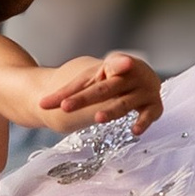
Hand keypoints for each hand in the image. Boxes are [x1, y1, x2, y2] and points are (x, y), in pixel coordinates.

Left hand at [36, 50, 163, 139]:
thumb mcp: (89, 80)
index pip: (91, 78)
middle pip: (104, 89)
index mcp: (113, 65)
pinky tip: (134, 131)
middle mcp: (130, 75)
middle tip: (65, 107)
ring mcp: (144, 90)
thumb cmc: (109, 78)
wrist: (138, 74)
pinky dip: (144, 121)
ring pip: (124, 103)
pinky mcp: (154, 104)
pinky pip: (150, 114)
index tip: (83, 88)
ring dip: (112, 110)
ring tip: (97, 118)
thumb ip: (68, 92)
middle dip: (85, 99)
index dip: (82, 87)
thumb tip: (40, 104)